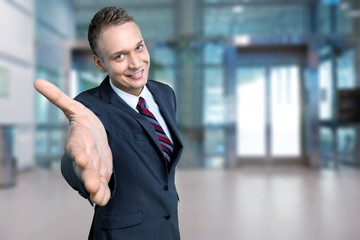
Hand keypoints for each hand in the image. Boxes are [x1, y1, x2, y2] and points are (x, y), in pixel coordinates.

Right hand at [34, 79, 112, 205]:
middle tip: (91, 186)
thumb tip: (37, 82)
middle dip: (87, 176)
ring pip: (93, 180)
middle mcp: (84, 158)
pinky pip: (102, 186)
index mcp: (77, 143)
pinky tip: (104, 200)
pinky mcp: (103, 174)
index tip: (81, 157)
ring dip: (96, 189)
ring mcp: (93, 168)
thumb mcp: (74, 109)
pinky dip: (103, 194)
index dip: (78, 152)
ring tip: (98, 197)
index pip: (76, 148)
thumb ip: (58, 98)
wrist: (97, 137)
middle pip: (84, 168)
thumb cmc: (84, 124)